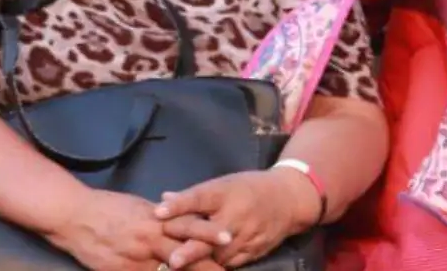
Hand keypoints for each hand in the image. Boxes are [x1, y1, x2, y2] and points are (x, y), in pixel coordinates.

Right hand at [46, 189, 229, 270]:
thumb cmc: (108, 208)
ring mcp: (137, 259)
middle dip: (206, 266)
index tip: (228, 240)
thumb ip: (160, 220)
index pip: (189, 227)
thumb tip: (178, 225)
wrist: (75, 217)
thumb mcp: (138, 208)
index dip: (209, 235)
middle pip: (184, 256)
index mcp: (156, 219)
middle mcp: (150, 239)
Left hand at [156, 170, 320, 267]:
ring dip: (201, 262)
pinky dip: (216, 266)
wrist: (288, 199)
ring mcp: (247, 235)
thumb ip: (194, 195)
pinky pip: (232, 263)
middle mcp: (236, 215)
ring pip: (220, 255)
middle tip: (172, 260)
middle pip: (210, 234)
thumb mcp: (223, 183)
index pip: (199, 198)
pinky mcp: (255, 251)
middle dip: (191, 249)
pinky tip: (202, 270)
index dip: (179, 205)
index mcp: (225, 193)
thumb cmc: (248, 188)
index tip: (158, 212)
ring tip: (178, 269)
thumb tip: (164, 198)